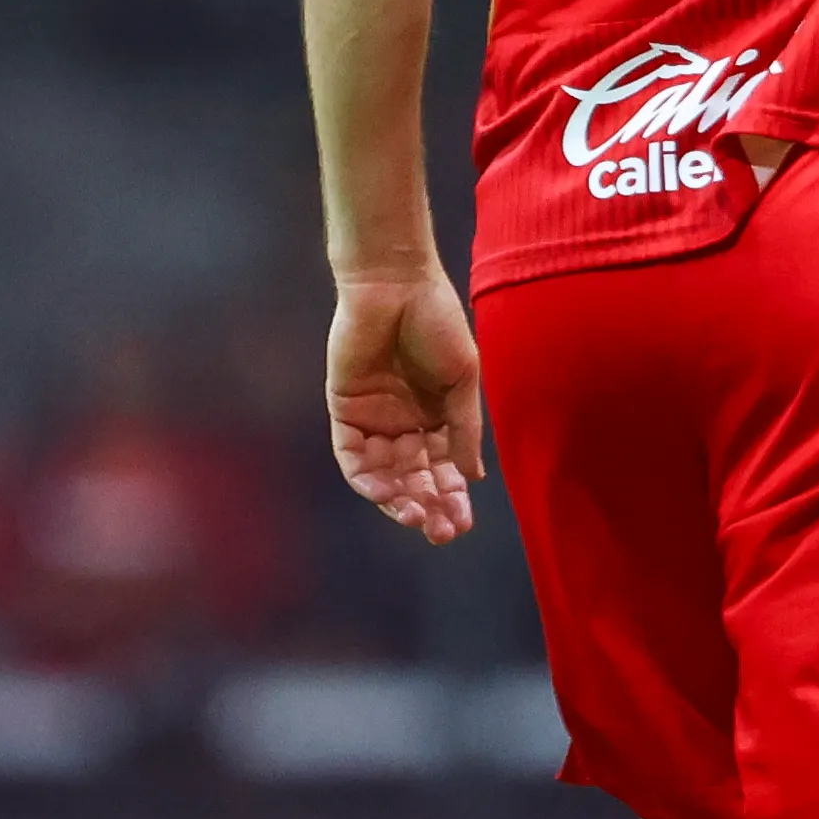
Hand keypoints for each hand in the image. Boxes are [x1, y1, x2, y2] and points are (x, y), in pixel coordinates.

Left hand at [325, 271, 486, 543]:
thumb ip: (464, 429)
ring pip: (385, 474)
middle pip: (416, 479)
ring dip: (399, 499)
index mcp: (439, 416)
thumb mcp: (463, 380)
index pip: (445, 469)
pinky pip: (352, 456)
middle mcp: (406, 423)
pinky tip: (384, 494)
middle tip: (441, 532)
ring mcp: (375, 419)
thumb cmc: (437, 323)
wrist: (395, 285)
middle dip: (429, 507)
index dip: (453, 499)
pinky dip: (366, 478)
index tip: (463, 524)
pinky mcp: (345, 410)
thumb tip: (473, 478)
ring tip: (415, 516)